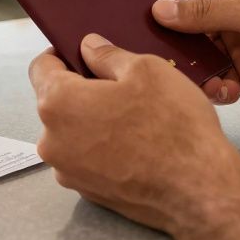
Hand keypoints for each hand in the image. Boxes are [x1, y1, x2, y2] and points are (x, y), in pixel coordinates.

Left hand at [29, 35, 239, 239]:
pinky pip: (88, 158)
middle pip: (57, 102)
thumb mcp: (146, 70)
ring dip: (94, 120)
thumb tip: (89, 47)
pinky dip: (104, 147)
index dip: (62, 54)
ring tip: (134, 117)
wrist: (198, 191)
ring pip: (74, 131)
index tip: (83, 53)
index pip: (40, 68)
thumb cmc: (173, 125)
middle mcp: (52, 141)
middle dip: (83, 89)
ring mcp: (68, 171)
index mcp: (58, 103)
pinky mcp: (88, 192)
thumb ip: (107, 55)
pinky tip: (137, 144)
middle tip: (122, 85)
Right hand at [155, 0, 239, 105]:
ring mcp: (239, 45)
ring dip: (193, 72)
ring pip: (199, 59)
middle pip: (184, 28)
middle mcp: (231, 13)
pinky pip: (219, 82)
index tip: (125, 16)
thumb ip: (207, 12)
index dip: (154, 1)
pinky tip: (226, 92)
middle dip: (167, 44)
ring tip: (194, 82)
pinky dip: (216, 89)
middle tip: (146, 59)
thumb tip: (161, 10)